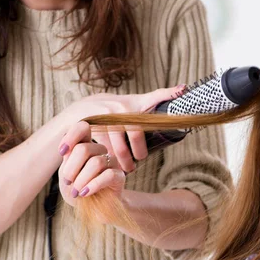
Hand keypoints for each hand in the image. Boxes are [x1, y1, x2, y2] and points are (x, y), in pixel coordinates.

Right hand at [56, 86, 184, 172]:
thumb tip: (175, 101)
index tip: (182, 90)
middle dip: (139, 152)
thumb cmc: (108, 113)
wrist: (77, 110)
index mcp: (134, 103)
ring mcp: (108, 114)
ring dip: (125, 161)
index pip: (155, 96)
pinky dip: (111, 159)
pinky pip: (107, 148)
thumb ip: (147, 109)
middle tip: (138, 162)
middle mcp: (123, 106)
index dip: (169, 93)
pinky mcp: (94, 124)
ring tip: (127, 168)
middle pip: (138, 134)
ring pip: (121, 147)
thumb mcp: (126, 107)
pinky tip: (111, 163)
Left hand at [58, 121, 124, 205]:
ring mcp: (112, 162)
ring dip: (81, 180)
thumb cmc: (79, 192)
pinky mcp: (119, 176)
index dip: (70, 137)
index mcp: (87, 146)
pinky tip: (86, 193)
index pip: (82, 128)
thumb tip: (69, 149)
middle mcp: (101, 151)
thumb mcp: (66, 175)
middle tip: (68, 182)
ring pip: (95, 163)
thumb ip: (68, 160)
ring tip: (77, 192)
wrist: (94, 211)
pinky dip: (93, 185)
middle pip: (84, 148)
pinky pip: (107, 175)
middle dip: (72, 168)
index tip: (62, 152)